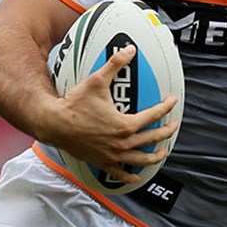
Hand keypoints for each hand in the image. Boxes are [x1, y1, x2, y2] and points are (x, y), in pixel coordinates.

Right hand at [42, 45, 178, 183]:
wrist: (54, 123)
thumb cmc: (74, 104)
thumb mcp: (96, 81)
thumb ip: (115, 64)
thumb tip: (130, 49)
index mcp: (125, 125)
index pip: (153, 116)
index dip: (165, 107)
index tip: (172, 101)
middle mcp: (121, 143)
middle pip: (152, 139)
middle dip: (166, 132)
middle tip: (173, 126)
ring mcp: (112, 155)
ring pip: (140, 160)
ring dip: (154, 156)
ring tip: (162, 152)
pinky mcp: (101, 162)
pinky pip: (119, 173)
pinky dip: (129, 176)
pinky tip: (136, 177)